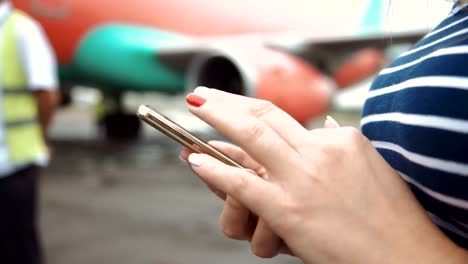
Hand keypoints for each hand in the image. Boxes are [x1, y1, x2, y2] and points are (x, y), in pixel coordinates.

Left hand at [183, 87, 466, 263]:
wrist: (405, 257)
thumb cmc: (390, 218)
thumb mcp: (369, 167)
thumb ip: (340, 145)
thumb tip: (323, 126)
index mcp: (340, 139)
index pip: (287, 118)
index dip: (252, 108)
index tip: (234, 103)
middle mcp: (319, 150)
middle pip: (265, 115)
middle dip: (229, 100)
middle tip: (204, 94)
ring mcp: (302, 178)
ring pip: (251, 137)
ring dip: (218, 117)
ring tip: (195, 108)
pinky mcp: (288, 209)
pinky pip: (243, 182)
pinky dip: (215, 170)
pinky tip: (197, 161)